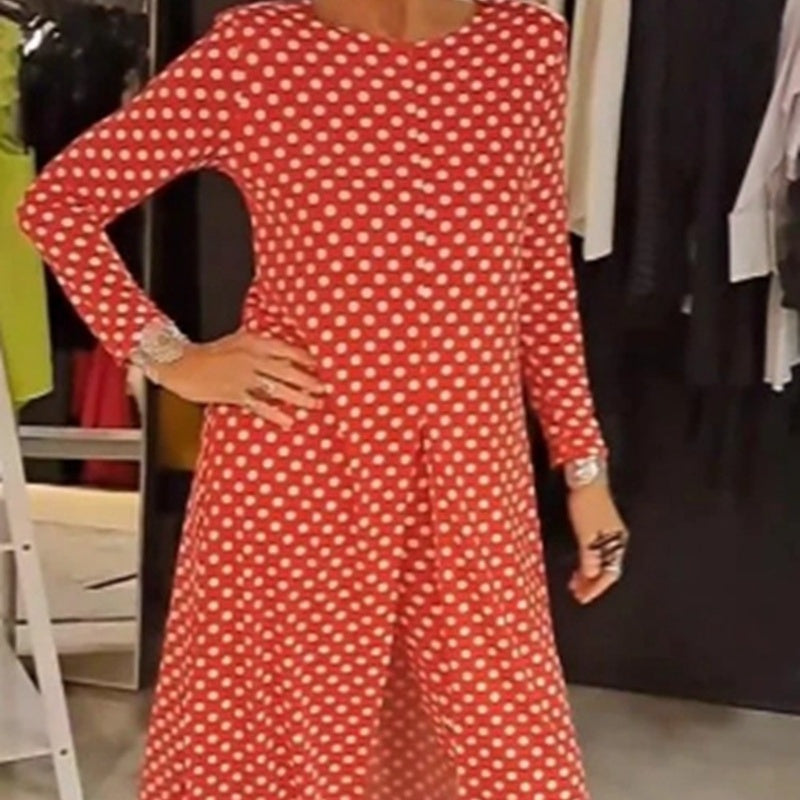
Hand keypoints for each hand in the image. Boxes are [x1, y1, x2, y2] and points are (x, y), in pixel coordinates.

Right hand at [154, 330, 329, 428]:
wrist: (181, 365)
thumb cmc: (210, 353)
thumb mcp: (237, 340)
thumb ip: (260, 343)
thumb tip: (284, 351)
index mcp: (253, 342)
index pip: (286, 348)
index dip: (304, 357)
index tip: (319, 364)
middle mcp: (251, 358)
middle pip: (287, 369)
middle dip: (308, 379)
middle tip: (324, 387)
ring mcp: (244, 377)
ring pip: (277, 388)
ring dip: (298, 397)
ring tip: (315, 404)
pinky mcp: (235, 394)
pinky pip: (259, 405)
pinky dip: (275, 413)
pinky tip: (288, 420)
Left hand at [567, 482, 628, 604]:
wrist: (585, 478)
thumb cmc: (586, 504)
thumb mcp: (586, 533)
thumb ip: (589, 556)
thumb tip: (591, 576)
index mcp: (617, 542)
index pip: (610, 573)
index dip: (596, 588)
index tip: (582, 598)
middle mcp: (617, 540)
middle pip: (607, 569)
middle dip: (592, 584)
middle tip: (577, 593)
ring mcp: (609, 533)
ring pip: (601, 561)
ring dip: (589, 575)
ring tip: (574, 583)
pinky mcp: (600, 526)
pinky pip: (596, 552)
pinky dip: (587, 562)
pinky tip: (578, 565)